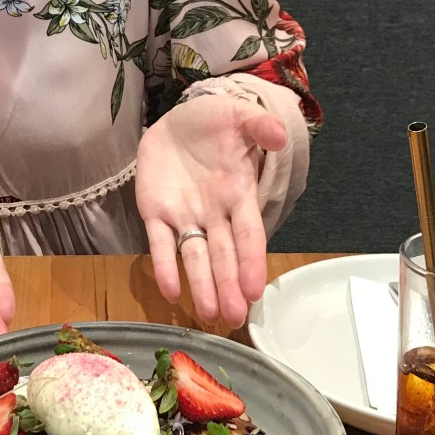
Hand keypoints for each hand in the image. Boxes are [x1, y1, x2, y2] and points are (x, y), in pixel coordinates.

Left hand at [136, 95, 286, 327]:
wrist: (175, 121)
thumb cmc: (213, 122)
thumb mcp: (238, 117)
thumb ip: (259, 125)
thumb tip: (279, 135)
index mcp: (238, 194)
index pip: (248, 234)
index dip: (252, 262)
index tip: (255, 290)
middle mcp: (214, 213)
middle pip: (223, 255)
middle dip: (228, 286)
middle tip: (233, 318)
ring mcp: (184, 216)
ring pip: (194, 256)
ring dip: (201, 284)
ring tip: (208, 313)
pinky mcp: (155, 212)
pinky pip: (159, 243)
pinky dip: (164, 266)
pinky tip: (170, 291)